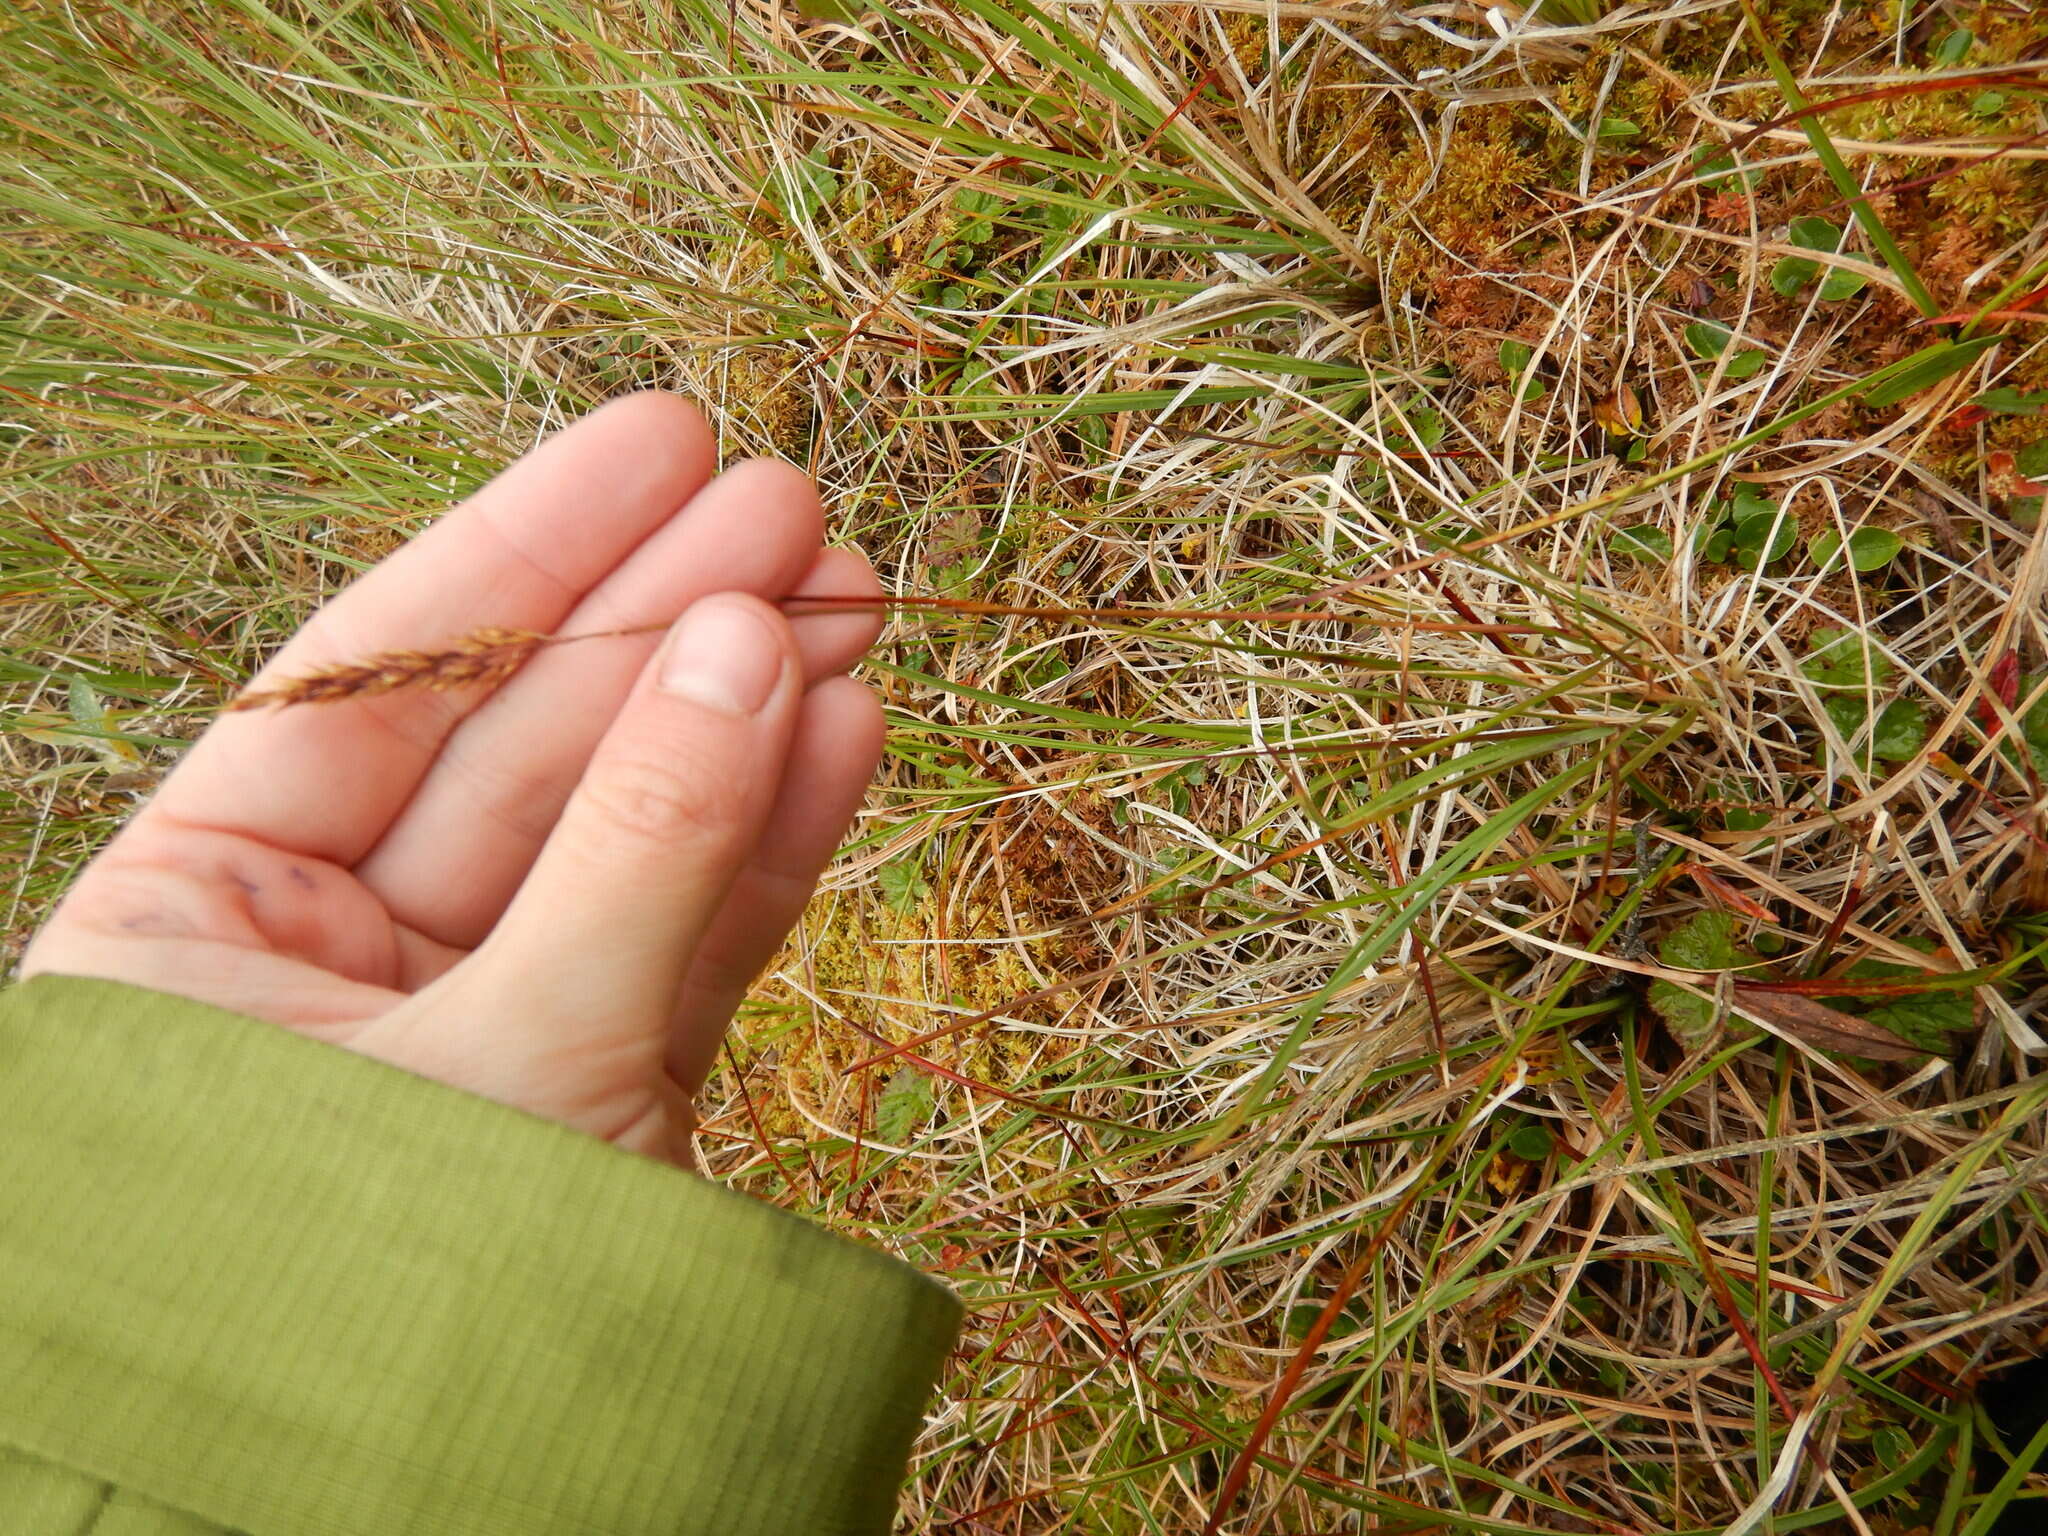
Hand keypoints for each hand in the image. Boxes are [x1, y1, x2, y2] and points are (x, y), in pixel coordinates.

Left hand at [21, 392, 886, 1166]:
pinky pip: (677, 941)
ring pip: (613, 839)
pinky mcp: (590, 1096)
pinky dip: (762, 847)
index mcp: (188, 940)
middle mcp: (317, 972)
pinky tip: (840, 732)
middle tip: (789, 503)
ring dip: (737, 720)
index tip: (658, 437)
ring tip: (849, 595)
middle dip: (662, 623)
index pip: (362, 685)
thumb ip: (639, 847)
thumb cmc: (417, 1324)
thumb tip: (748, 640)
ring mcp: (467, 1032)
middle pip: (511, 747)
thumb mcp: (521, 1059)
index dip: (526, 550)